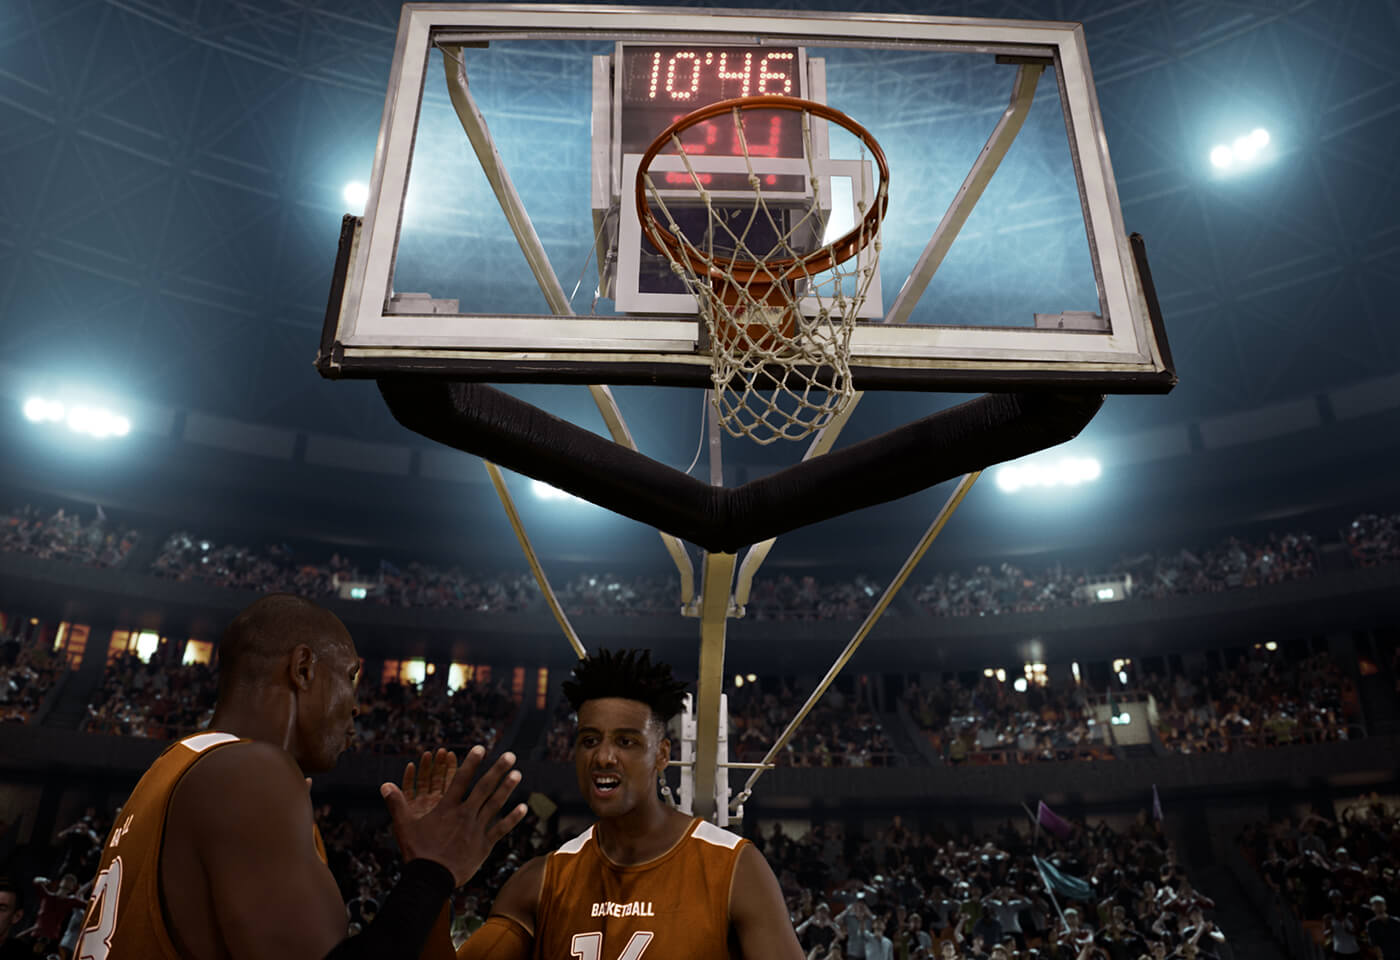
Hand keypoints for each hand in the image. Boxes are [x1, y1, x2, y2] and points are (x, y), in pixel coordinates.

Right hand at [381, 745, 527, 886]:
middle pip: (484, 788)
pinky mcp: (483, 845)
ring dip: (507, 788)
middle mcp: (465, 815)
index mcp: (447, 808)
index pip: (461, 779)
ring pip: (494, 805)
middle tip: (511, 756)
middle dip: (498, 770)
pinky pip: (500, 829)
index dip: (471, 762)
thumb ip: (396, 803)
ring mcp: (476, 829)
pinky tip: (524, 807)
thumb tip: (384, 785)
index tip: (481, 748)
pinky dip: (512, 818)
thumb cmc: (416, 852)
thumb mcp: (404, 826)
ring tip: (518, 774)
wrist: (430, 880)